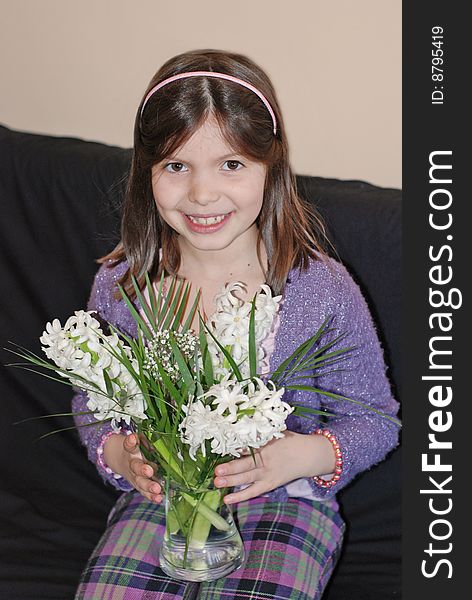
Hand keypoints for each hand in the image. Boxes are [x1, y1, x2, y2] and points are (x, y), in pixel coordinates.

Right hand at [103, 433, 161, 502]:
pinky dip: (151, 496)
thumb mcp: (139, 441)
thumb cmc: (135, 450)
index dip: (131, 442)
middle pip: (135, 466)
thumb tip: (163, 441)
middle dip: (142, 469)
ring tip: (156, 489)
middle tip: (149, 471)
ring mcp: (134, 476)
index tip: (133, 439)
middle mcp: (132, 463)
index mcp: (131, 450)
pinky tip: (158, 498)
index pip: (129, 445)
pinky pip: (144, 492)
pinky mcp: (138, 485)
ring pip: (140, 482)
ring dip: (148, 486)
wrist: (121, 460)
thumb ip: (148, 442)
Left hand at [213, 431, 335, 503]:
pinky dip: (240, 496)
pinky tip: (227, 499)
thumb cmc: (289, 441)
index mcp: (265, 444)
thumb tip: (239, 427)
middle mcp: (264, 459)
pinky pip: (253, 492)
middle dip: (230, 468)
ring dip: (231, 481)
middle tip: (216, 471)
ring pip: (246, 478)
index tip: (220, 448)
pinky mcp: (269, 484)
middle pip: (245, 464)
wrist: (308, 455)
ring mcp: (266, 474)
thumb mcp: (274, 432)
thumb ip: (259, 433)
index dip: (232, 448)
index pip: (246, 446)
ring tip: (217, 482)